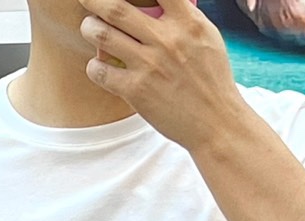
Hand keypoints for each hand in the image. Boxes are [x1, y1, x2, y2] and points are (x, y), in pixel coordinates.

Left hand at [77, 0, 241, 152]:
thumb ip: (184, 18)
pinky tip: (97, 66)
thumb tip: (160, 3)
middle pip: (117, 8)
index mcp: (186, 22)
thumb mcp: (207, 38)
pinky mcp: (136, 91)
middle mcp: (166, 40)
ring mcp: (149, 66)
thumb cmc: (211, 81)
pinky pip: (100, 72)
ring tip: (89, 27)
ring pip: (102, 35)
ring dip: (89, 27)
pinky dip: (93, 66)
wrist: (216, 124)